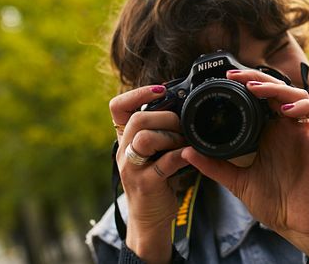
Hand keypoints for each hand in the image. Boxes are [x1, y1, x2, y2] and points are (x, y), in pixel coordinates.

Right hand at [110, 85, 189, 263]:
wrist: (150, 218)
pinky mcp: (146, 184)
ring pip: (145, 138)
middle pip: (137, 119)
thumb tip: (182, 104)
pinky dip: (182, 154)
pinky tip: (191, 154)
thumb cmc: (157, 179)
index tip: (161, 90)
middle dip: (166, 117)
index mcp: (125, 139)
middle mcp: (124, 152)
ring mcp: (132, 169)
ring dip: (171, 135)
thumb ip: (159, 130)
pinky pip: (165, 162)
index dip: (137, 93)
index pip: (117, 107)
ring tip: (185, 142)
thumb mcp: (152, 151)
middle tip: (183, 126)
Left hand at [181, 70, 308, 261]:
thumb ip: (215, 165)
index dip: (249, 82)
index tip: (226, 79)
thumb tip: (187, 152)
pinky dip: (307, 109)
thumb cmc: (274, 203)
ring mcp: (305, 136)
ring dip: (279, 89)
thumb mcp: (237, 181)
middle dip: (259, 78)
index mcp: (272, 132)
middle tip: (236, 78)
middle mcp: (289, 129)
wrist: (297, 226)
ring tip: (256, 91)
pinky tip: (286, 111)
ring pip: (301, 97)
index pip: (264, 96)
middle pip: (281, 89)